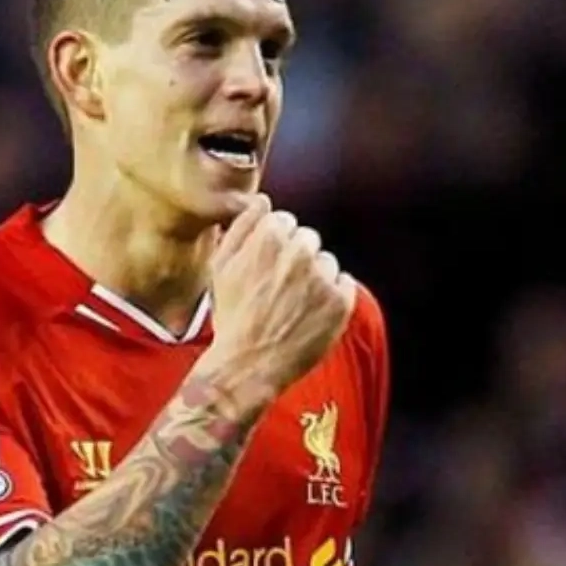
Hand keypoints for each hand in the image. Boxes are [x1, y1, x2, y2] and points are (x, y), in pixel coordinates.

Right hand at [207, 194, 357, 387]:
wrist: (249, 364)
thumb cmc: (232, 315)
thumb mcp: (221, 266)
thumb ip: (241, 226)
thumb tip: (262, 201)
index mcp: (269, 238)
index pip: (284, 221)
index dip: (273, 244)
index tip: (265, 267)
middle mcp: (300, 253)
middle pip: (307, 239)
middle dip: (296, 257)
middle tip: (279, 287)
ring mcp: (323, 278)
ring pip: (326, 262)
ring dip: (315, 276)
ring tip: (293, 304)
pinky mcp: (342, 302)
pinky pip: (344, 283)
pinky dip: (332, 296)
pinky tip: (311, 313)